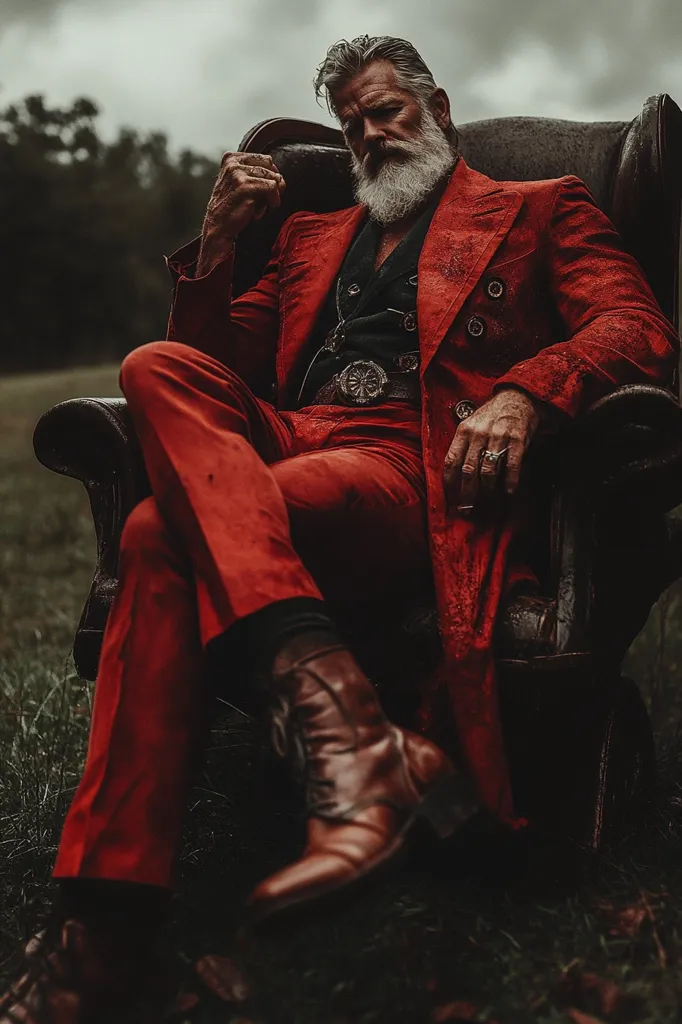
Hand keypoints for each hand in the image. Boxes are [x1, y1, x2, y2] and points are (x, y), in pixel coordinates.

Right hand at [196, 152, 285, 275]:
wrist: (218, 227)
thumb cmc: (233, 208)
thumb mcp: (241, 184)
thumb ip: (258, 174)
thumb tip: (281, 178)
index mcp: (231, 158)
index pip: (266, 159)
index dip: (269, 177)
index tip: (260, 192)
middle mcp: (233, 162)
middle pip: (271, 167)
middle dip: (271, 184)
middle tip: (260, 201)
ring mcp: (238, 173)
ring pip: (273, 178)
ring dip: (271, 196)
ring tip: (257, 207)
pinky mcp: (245, 186)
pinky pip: (273, 188)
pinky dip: (272, 201)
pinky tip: (260, 212)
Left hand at [443, 389, 540, 513]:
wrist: (517, 397)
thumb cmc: (491, 415)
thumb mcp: (471, 424)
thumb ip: (462, 446)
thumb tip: (454, 475)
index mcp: (463, 431)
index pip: (450, 461)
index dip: (449, 483)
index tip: (450, 498)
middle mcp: (479, 434)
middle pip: (468, 471)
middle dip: (466, 494)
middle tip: (466, 510)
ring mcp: (498, 437)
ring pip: (488, 471)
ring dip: (487, 491)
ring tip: (487, 503)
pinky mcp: (517, 440)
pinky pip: (512, 466)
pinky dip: (511, 482)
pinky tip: (509, 492)